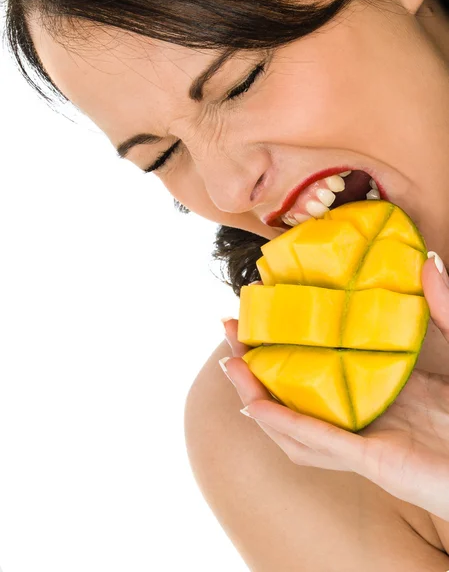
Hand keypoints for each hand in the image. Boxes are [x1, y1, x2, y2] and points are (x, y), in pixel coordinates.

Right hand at [221, 253, 448, 521]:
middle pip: (296, 394)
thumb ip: (442, 306)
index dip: (287, 343)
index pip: (322, 365)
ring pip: (296, 423)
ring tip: (232, 365)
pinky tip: (256, 404)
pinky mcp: (374, 461)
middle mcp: (366, 414)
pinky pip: (319, 442)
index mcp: (382, 387)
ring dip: (258, 397)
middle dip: (257, 367)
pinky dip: (284, 424)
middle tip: (231, 332)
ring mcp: (367, 440)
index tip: (263, 312)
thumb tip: (425, 260)